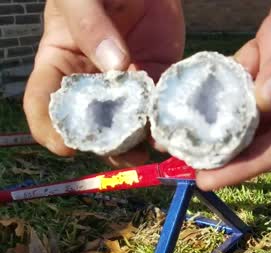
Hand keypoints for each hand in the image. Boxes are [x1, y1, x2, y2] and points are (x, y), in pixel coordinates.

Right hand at [23, 0, 184, 166]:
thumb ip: (90, 26)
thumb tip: (115, 66)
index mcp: (61, 63)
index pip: (44, 102)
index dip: (50, 128)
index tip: (66, 147)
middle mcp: (92, 79)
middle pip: (93, 120)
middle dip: (107, 143)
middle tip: (123, 153)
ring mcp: (127, 78)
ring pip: (130, 117)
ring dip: (141, 137)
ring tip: (153, 147)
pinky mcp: (157, 71)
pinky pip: (161, 97)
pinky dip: (166, 113)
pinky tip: (171, 125)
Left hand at [196, 0, 270, 189]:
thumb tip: (263, 98)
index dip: (249, 165)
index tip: (211, 180)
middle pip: (259, 132)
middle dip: (224, 149)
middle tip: (184, 161)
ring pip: (244, 102)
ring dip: (214, 117)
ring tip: (179, 132)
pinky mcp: (270, 46)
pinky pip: (239, 67)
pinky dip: (219, 77)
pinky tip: (195, 87)